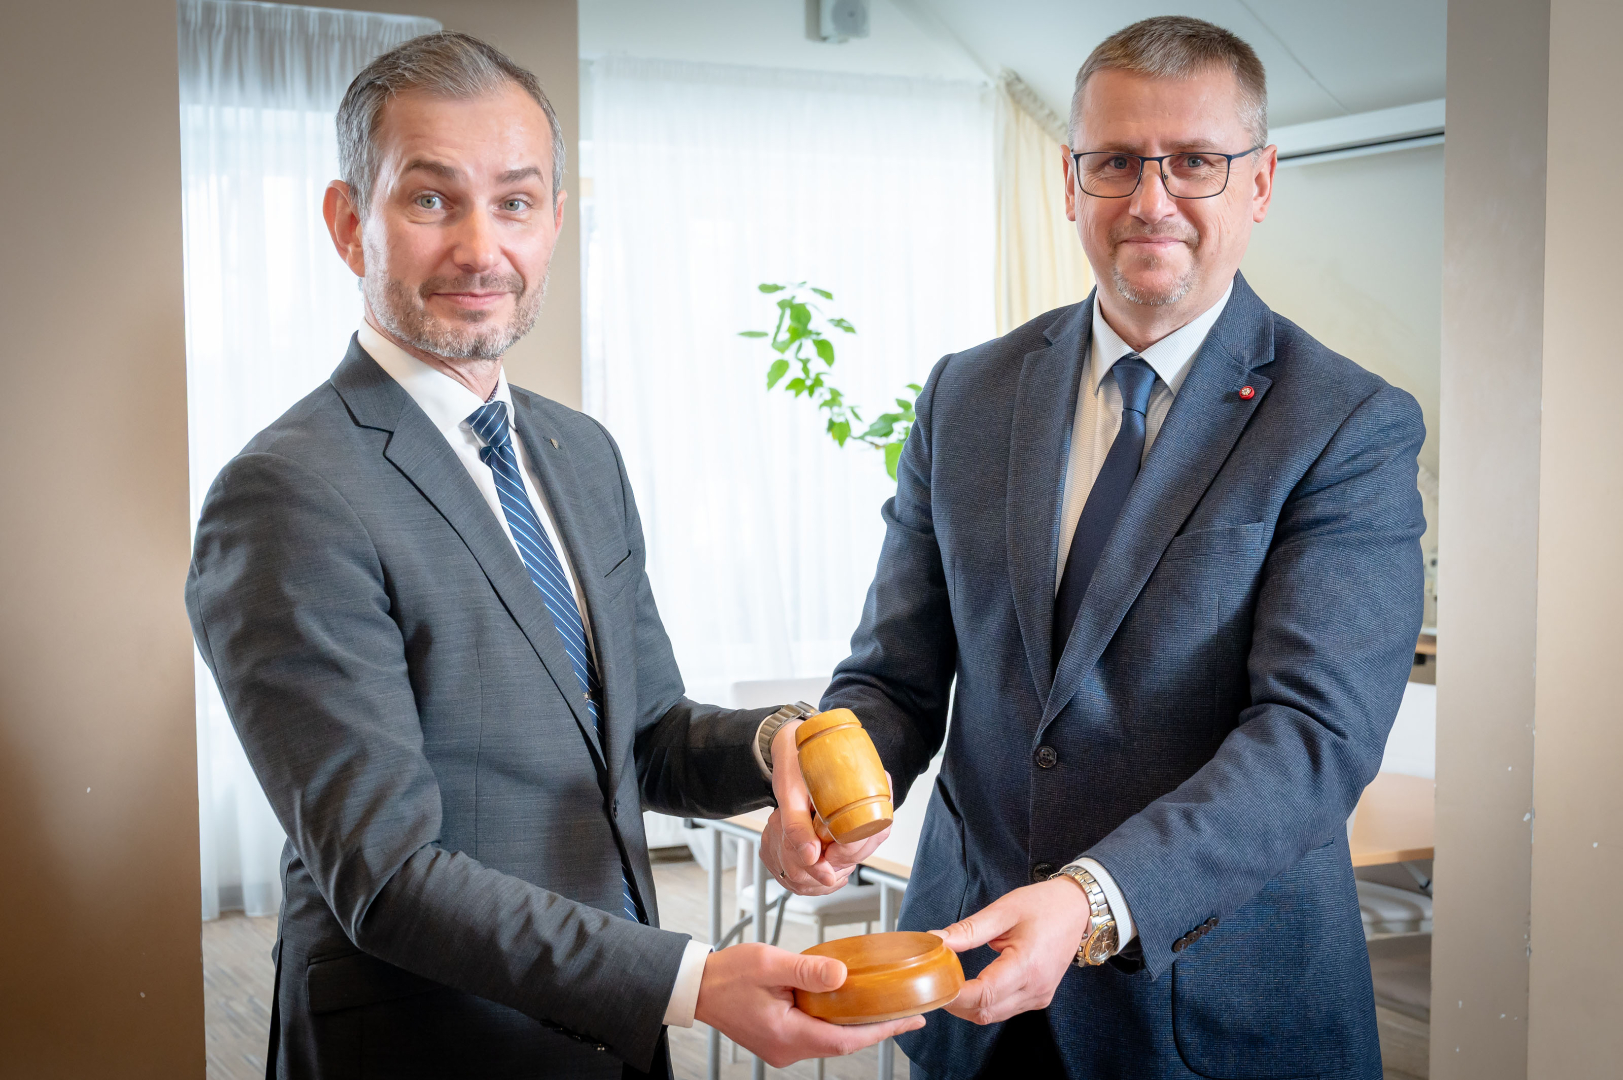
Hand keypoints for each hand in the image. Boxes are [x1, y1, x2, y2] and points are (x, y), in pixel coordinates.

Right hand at [695, 943, 924, 1066]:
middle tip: (908, 1013)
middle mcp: (787, 1049)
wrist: (696, 988)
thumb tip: (842, 975)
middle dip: (876, 1028)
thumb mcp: (769, 963)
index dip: (881, 1031)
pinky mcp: (779, 1040)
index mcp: (787, 1034)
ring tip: (886, 1008)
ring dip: (856, 1024)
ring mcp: (783, 1048)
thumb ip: (807, 971)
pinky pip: (816, 1034)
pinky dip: (836, 1021)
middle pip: (842, 1042)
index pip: (845, 1040)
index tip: (909, 1021)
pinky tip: (849, 1006)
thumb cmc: (728, 974)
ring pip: (830, 1039)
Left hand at [760, 719, 891, 894]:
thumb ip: (797, 826)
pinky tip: (829, 850)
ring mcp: (871, 798)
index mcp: (867, 777)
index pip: (872, 826)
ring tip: (824, 855)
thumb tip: (811, 858)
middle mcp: (876, 787)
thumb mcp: (788, 793)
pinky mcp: (862, 807)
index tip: (827, 857)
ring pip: (871, 839)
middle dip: (849, 857)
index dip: (850, 850)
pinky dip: (848, 849)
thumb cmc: (792, 763)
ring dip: (849, 855)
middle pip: (875, 836)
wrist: (791, 746)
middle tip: (822, 860)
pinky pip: (864, 834)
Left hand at [931, 878, 1090, 1024]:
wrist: (1077, 909)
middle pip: (985, 1012)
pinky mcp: (1040, 997)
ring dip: (968, 1005)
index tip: (934, 983)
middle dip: (955, 1002)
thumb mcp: (1003, 911)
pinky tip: (973, 985)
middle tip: (936, 982)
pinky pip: (1005, 1010)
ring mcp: (1039, 996)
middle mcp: (1035, 989)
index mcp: (1027, 966)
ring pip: (993, 1015)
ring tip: (951, 982)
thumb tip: (936, 940)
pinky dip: (984, 1003)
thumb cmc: (1043, 905)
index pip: (983, 995)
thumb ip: (969, 930)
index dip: (954, 995)